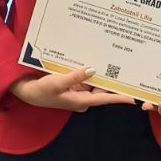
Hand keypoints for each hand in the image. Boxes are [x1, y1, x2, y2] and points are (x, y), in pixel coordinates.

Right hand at [10, 66, 135, 111]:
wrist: (27, 91)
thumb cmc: (41, 90)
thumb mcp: (57, 82)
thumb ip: (75, 76)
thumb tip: (92, 70)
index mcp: (81, 100)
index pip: (104, 98)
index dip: (119, 98)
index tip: (133, 98)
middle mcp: (83, 97)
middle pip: (103, 89)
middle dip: (114, 81)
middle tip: (129, 71)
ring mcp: (78, 90)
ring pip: (95, 82)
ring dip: (103, 73)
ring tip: (118, 61)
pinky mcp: (73, 84)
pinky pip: (86, 77)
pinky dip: (91, 70)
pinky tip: (99, 59)